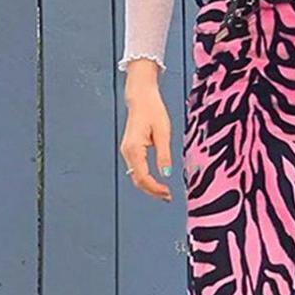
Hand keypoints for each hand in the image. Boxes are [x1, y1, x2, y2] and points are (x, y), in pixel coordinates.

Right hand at [120, 59, 172, 201]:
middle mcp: (127, 152)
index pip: (143, 177)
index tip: (168, 193)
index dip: (155, 188)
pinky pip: (137, 170)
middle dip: (152, 191)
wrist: (141, 97)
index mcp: (134, 148)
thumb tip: (166, 174)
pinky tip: (157, 182)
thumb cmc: (152, 110)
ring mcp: (127, 152)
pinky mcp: (130, 151)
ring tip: (164, 192)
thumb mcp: (163, 133)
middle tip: (168, 197)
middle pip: (138, 180)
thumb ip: (164, 155)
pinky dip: (146, 179)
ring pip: (136, 177)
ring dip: (149, 187)